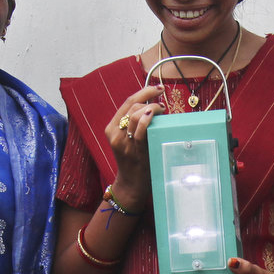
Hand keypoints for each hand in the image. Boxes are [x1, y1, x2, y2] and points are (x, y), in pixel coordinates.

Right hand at [104, 85, 163, 210]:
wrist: (131, 185)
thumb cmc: (135, 161)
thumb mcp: (130, 140)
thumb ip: (136, 124)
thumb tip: (155, 105)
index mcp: (111, 128)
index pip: (127, 102)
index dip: (144, 91)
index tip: (158, 88)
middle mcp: (114, 133)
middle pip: (132, 105)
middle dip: (150, 99)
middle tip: (162, 105)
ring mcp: (123, 142)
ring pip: (135, 114)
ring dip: (152, 108)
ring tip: (162, 111)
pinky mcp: (133, 151)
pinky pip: (140, 131)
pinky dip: (148, 119)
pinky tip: (156, 116)